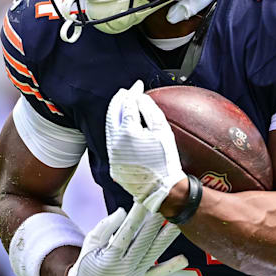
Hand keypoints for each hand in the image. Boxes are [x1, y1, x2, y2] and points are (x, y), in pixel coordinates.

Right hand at [67, 202, 187, 275]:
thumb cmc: (86, 264)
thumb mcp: (90, 244)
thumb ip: (106, 227)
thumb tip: (124, 211)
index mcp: (110, 257)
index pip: (127, 232)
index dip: (137, 215)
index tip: (146, 200)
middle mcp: (124, 269)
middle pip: (143, 242)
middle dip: (155, 222)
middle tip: (165, 206)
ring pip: (153, 255)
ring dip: (166, 238)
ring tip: (178, 223)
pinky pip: (157, 275)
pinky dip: (170, 268)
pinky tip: (183, 259)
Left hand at [106, 80, 185, 211]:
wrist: (161, 189)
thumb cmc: (166, 160)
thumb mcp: (162, 131)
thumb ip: (150, 110)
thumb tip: (139, 98)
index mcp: (127, 132)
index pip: (127, 106)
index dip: (132, 94)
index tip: (137, 86)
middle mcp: (115, 142)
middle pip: (112, 115)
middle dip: (118, 101)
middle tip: (125, 92)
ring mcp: (112, 154)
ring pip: (110, 128)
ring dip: (115, 115)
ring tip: (122, 106)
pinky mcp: (113, 164)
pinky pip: (112, 142)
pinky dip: (116, 130)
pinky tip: (123, 126)